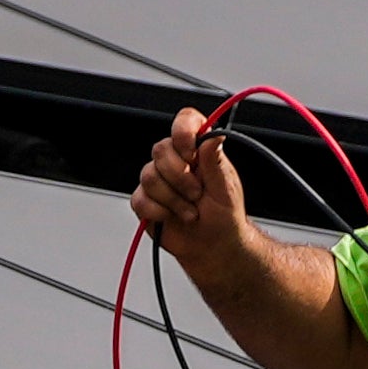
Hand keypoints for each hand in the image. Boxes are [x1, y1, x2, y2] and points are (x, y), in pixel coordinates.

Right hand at [128, 108, 253, 275]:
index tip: (190, 152)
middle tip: (197, 194)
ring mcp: (158, 180)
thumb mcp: (227, 188)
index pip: (186, 121)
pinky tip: (173, 217)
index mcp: (198, 151)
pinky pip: (140, 199)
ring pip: (149, 176)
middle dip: (180, 177)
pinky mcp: (145, 200)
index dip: (183, 131)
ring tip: (190, 211)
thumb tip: (214, 136)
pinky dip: (159, 212)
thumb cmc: (224, 217)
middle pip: (160, 149)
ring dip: (174, 200)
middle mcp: (176, 161)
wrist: (212, 246)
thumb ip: (216, 162)